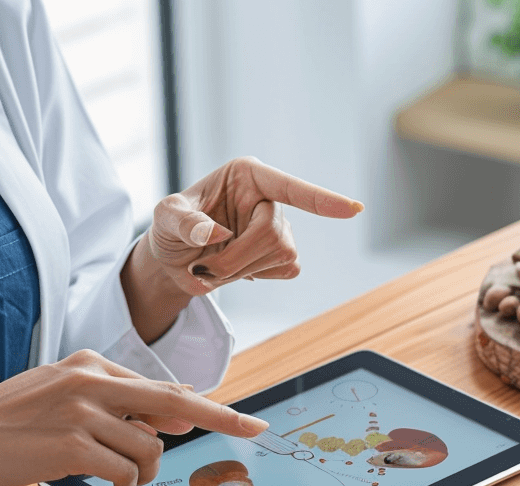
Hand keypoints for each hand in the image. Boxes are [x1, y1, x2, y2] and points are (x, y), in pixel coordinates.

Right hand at [0, 350, 267, 485]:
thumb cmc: (6, 426)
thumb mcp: (61, 399)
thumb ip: (115, 402)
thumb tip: (178, 410)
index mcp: (89, 364)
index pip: (160, 386)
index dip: (203, 407)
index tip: (244, 419)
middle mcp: (89, 380)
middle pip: (174, 402)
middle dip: (222, 419)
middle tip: (257, 430)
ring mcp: (80, 411)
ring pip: (149, 447)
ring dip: (144, 473)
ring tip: (121, 481)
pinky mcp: (70, 445)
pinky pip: (124, 470)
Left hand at [147, 156, 360, 289]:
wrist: (176, 261)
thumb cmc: (172, 229)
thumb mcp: (165, 218)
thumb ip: (185, 222)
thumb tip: (217, 234)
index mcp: (247, 176)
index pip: (289, 187)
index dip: (321, 199)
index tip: (354, 210)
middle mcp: (269, 198)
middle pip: (274, 233)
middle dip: (238, 258)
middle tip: (205, 268)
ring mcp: (281, 227)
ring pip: (283, 254)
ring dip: (243, 269)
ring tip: (216, 266)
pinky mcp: (284, 256)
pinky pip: (287, 270)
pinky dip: (257, 276)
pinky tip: (238, 269)